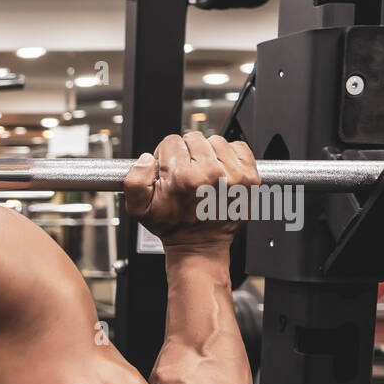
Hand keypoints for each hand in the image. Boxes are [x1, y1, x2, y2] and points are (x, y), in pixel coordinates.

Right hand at [124, 132, 258, 252]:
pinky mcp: (249, 177)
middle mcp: (211, 173)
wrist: (200, 245)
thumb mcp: (140, 210)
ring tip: (203, 173)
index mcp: (184, 178)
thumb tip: (146, 159)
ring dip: (208, 153)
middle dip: (187, 152)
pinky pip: (239, 147)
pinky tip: (220, 172)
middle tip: (186, 173)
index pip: (171, 142)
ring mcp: (233, 175)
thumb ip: (134, 181)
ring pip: (216, 141)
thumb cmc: (174, 227)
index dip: (165, 154)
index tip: (168, 169)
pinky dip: (229, 155)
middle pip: (194, 138)